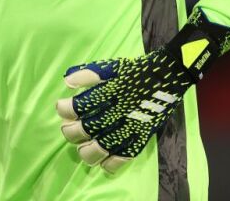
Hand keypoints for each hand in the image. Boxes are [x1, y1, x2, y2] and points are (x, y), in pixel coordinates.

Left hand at [56, 9, 229, 173]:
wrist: (168, 74)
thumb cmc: (135, 70)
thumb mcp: (112, 65)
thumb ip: (89, 73)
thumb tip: (67, 81)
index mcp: (111, 90)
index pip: (83, 104)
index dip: (67, 110)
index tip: (61, 108)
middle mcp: (120, 108)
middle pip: (90, 127)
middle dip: (73, 133)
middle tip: (67, 130)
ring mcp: (132, 123)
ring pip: (106, 145)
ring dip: (89, 151)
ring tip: (82, 150)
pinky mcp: (144, 133)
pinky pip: (128, 153)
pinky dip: (114, 162)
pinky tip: (104, 164)